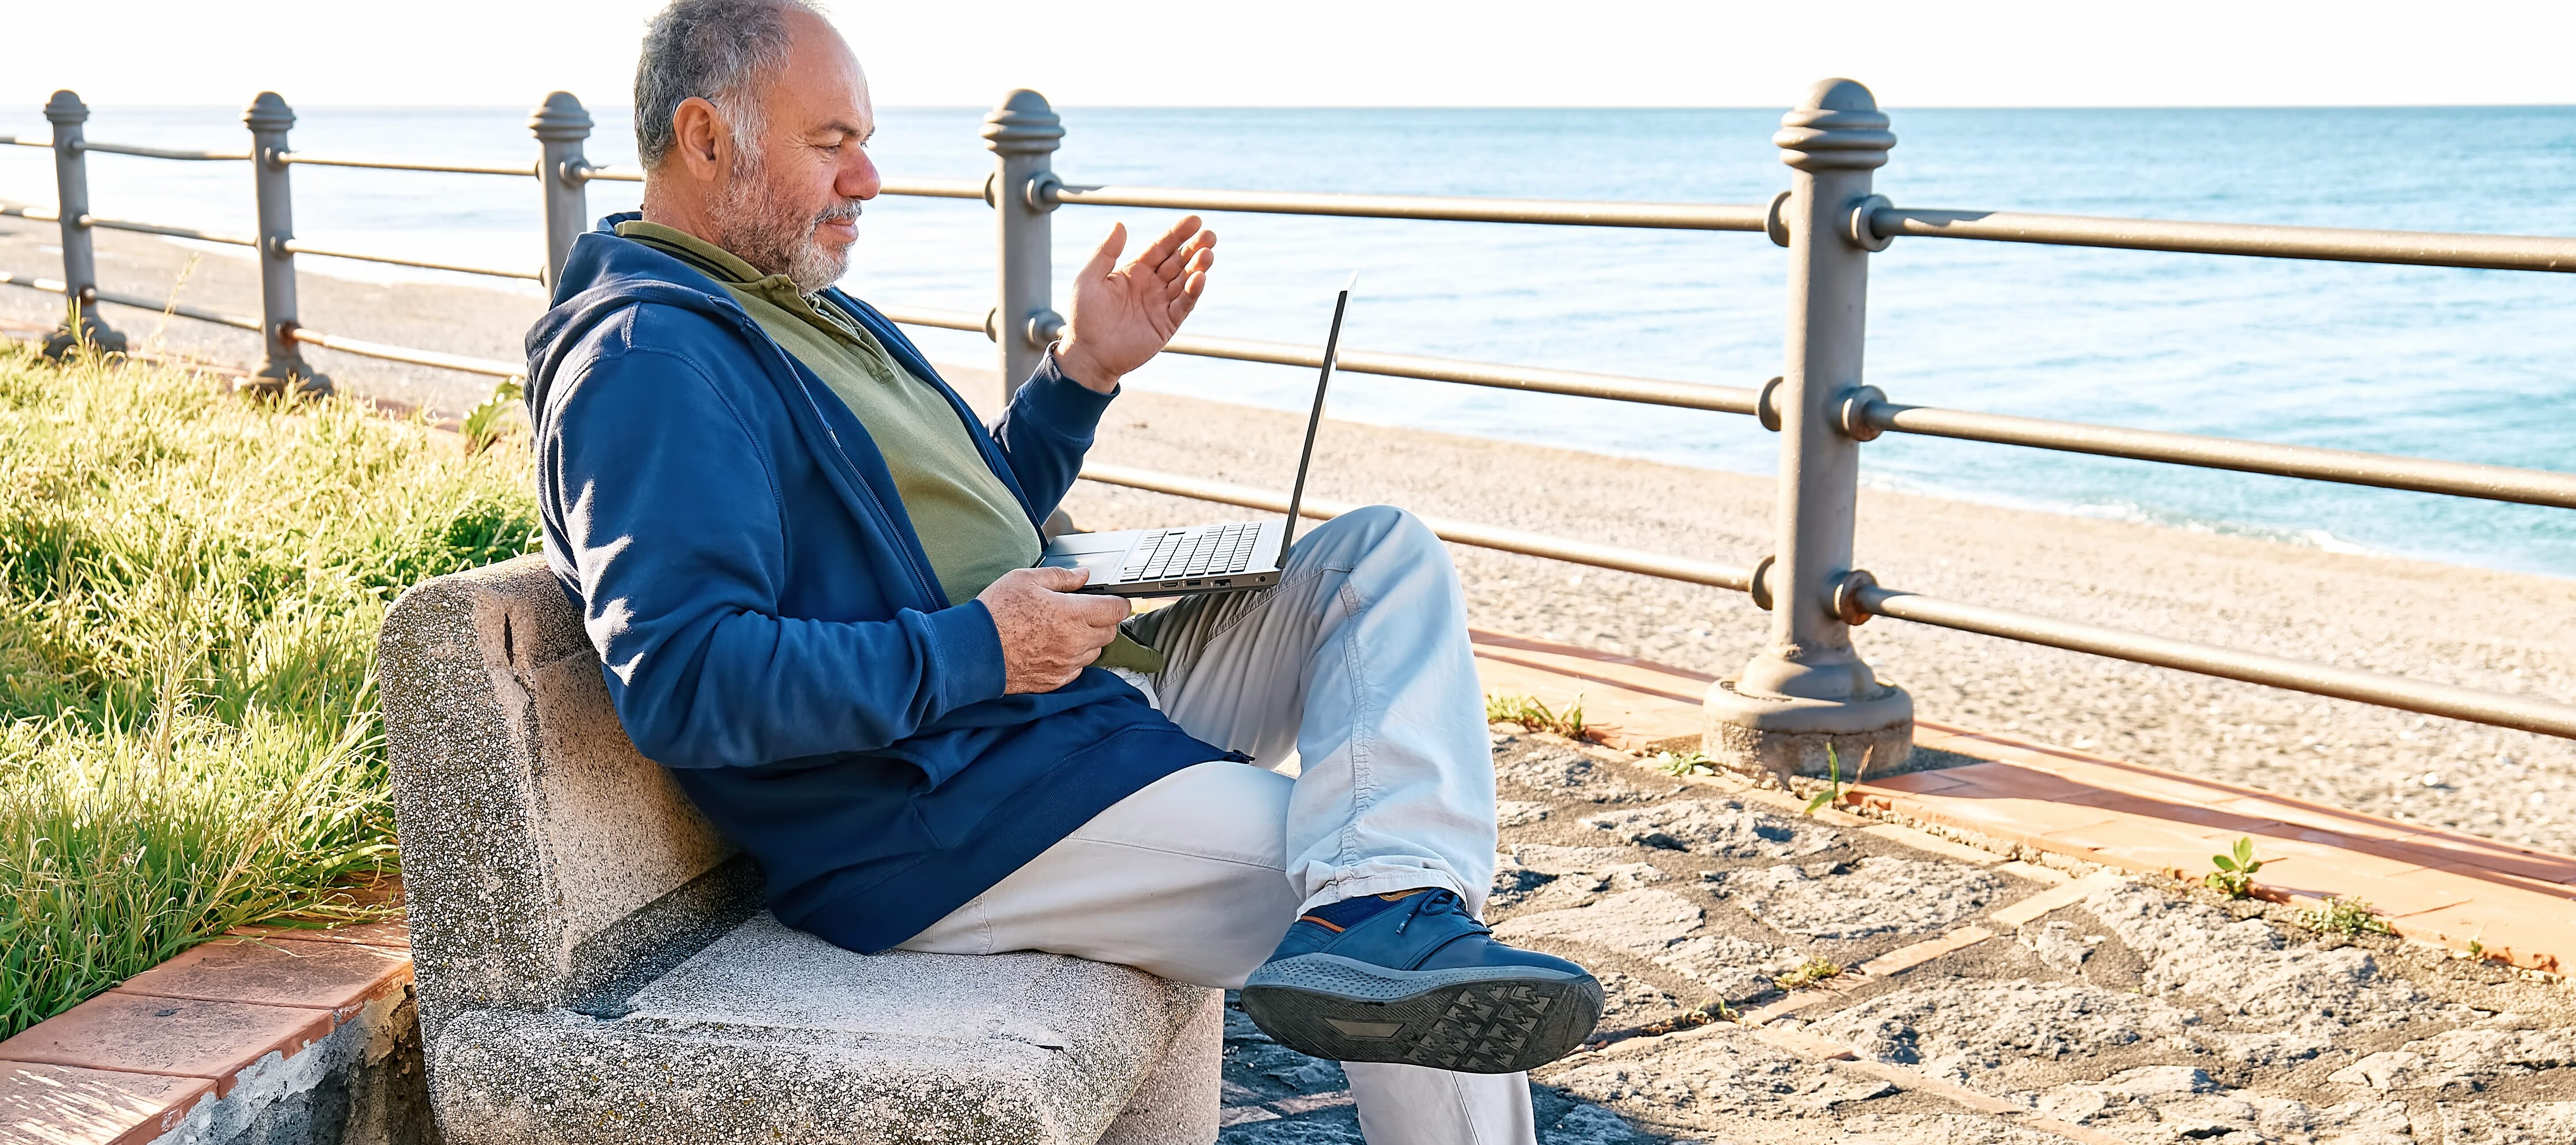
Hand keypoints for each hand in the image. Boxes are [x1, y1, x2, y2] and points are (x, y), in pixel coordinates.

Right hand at [977, 566, 1129, 693]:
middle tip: (1084, 611)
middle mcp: (1075, 642)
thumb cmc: (996, 612)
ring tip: (1065, 629)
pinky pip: (1077, 669)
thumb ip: (1061, 577)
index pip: (1116, 610)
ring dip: (1088, 640)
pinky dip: (1073, 658)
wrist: (973, 650)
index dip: (1118, 602)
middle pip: (1110, 632)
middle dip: (1103, 620)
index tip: (1112, 600)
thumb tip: (1082, 575)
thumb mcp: (1026, 580)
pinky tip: (1054, 647)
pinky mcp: (1055, 680)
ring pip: (1095, 652)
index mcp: (1073, 614)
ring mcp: (1066, 664)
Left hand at [1054, 216, 1216, 392]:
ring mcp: (1161, 305)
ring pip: (1185, 281)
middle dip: (1194, 248)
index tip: (1194, 220)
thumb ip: (1105, 252)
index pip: (1161, 247)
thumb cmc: (1084, 316)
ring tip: (1208, 254)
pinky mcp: (1167, 325)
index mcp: (1135, 271)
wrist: (1087, 354)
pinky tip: (1200, 278)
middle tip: (1210, 235)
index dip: (1177, 234)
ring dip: (1198, 268)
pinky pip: (1183, 306)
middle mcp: (1151, 285)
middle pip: (1178, 262)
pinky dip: (1193, 292)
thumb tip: (1120, 224)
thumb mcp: (1089, 278)